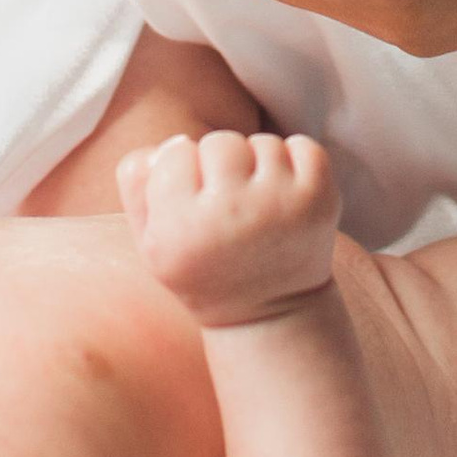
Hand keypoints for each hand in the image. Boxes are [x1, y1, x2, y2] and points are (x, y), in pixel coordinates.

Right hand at [119, 129, 342, 326]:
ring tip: (257, 207)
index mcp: (180, 229)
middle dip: (221, 165)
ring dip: (258, 165)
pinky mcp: (319, 199)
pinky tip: (286, 198)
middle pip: (219, 142)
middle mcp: (230, 215)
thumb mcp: (151, 242)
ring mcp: (280, 205)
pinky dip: (296, 162)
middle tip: (227, 205)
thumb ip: (138, 183)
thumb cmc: (202, 268)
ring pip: (261, 142)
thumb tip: (173, 142)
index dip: (182, 173)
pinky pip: (303, 146)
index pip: (174, 153)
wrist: (269, 314)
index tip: (192, 206)